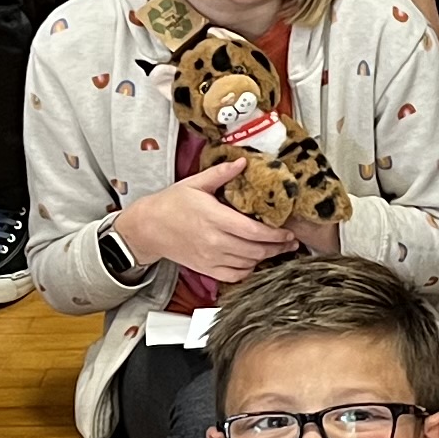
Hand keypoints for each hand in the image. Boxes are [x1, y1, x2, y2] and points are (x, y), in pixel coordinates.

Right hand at [124, 159, 297, 277]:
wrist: (148, 227)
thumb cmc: (171, 204)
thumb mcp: (195, 183)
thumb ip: (221, 174)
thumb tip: (243, 162)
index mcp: (214, 218)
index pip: (253, 230)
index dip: (275, 234)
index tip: (288, 232)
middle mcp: (214, 241)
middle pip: (255, 250)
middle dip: (277, 247)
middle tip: (290, 243)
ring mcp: (210, 258)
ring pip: (247, 264)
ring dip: (265, 258)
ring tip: (277, 250)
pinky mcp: (206, 268)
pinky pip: (234, 275)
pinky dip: (248, 270)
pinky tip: (254, 261)